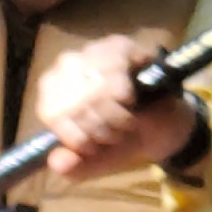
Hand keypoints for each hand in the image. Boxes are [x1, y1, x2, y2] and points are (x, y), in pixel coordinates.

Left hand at [37, 34, 195, 180]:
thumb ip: (74, 166)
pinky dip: (127, 95)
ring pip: (97, 88)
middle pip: (75, 102)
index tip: (94, 147)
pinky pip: (117, 71)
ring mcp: (91, 52)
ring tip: (126, 122)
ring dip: (117, 115)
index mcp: (52, 93)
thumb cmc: (120, 139)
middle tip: (116, 134)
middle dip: (101, 129)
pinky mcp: (119, 45)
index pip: (53, 113)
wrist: (159, 126)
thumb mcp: (96, 161)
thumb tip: (57, 161)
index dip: (78, 137)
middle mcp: (66, 66)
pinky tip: (133, 100)